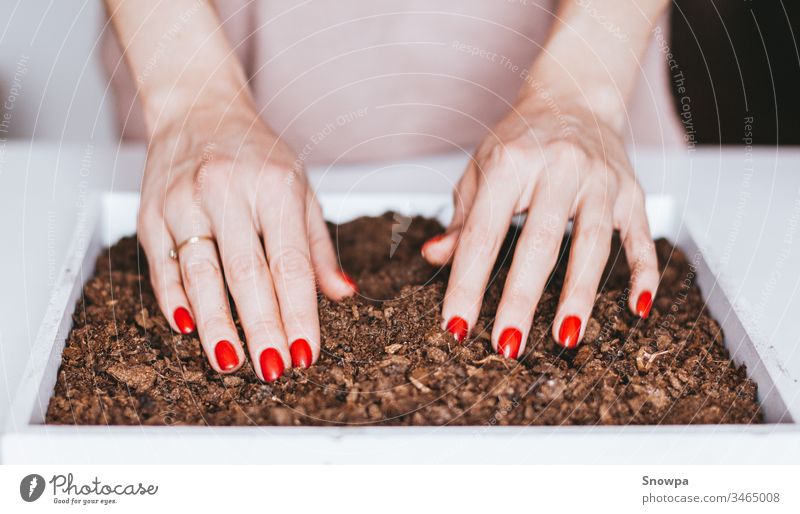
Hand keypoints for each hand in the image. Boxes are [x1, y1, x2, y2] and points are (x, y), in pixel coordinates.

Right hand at [138, 98, 356, 379]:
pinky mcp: (151, 213)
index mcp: (274, 186)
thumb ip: (318, 245)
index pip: (290, 263)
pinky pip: (163, 266)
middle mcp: (227, 191)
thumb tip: (342, 293)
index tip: (306, 352)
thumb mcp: (300, 188)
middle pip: (246, 274)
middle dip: (261, 328)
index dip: (298, 313)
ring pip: (200, 275)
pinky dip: (173, 301)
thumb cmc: (255, 152)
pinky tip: (187, 330)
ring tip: (231, 362)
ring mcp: (183, 201)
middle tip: (273, 370)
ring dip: (216, 325)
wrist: (197, 107)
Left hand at [422, 96, 658, 357]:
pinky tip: (636, 309)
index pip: (484, 234)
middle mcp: (559, 168)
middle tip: (507, 344)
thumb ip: (463, 217)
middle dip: (522, 298)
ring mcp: (601, 181)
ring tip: (566, 337)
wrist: (575, 98)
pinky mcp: (632, 193)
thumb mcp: (481, 169)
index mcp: (511, 163)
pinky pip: (641, 238)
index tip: (457, 324)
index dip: (468, 282)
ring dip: (580, 294)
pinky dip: (643, 274)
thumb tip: (435, 256)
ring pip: (592, 244)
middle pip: (539, 243)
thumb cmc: (521, 139)